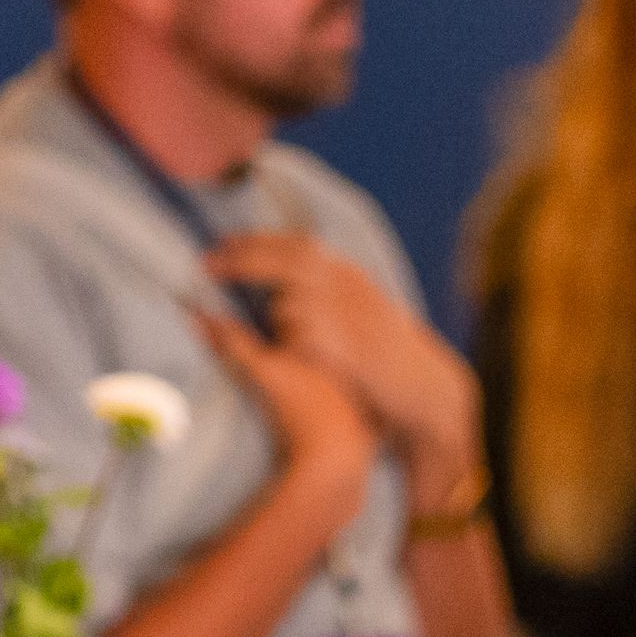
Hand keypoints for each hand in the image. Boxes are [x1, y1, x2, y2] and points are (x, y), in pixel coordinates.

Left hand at [210, 231, 477, 473]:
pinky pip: (300, 336)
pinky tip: (291, 351)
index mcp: (350, 276)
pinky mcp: (347, 346)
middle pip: (284, 261)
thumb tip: (287, 291)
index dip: (255, 243)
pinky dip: (288, 340)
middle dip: (243, 259)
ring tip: (272, 330)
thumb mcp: (365, 314)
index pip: (295, 245)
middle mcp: (348, 288)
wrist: (428, 393)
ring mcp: (348, 315)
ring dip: (271, 313)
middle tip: (208, 265)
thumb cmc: (391, 361)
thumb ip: (331, 296)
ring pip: (289, 301)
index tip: (221, 247)